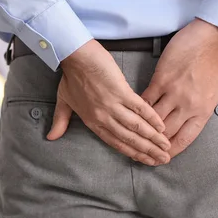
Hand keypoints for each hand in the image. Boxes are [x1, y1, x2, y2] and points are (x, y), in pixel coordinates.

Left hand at [47, 39, 170, 165]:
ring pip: (136, 127)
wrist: (76, 56)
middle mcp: (103, 117)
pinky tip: (161, 126)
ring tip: (166, 147)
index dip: (132, 153)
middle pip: (129, 139)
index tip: (146, 161)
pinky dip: (151, 118)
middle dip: (148, 151)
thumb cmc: (71, 76)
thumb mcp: (63, 101)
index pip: (115, 142)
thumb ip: (60, 122)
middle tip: (163, 159)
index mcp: (92, 121)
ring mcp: (112, 105)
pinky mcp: (121, 91)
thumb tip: (51, 137)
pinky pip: (139, 108)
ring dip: (153, 138)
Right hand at [141, 18, 217, 158]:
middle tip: (146, 148)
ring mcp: (173, 93)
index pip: (186, 138)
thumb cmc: (217, 61)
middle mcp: (188, 105)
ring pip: (155, 118)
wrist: (206, 38)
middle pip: (167, 132)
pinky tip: (134, 114)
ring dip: (146, 128)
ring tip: (137, 135)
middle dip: (156, 143)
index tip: (165, 156)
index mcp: (203, 109)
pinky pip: (147, 100)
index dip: (173, 150)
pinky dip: (141, 108)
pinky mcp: (161, 80)